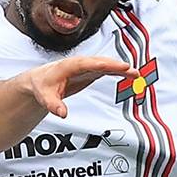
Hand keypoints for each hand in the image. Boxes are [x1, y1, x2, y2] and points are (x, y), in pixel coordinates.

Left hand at [15, 54, 131, 118]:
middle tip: (132, 71)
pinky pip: (105, 69)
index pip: (89, 63)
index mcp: (69, 66)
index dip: (105, 64)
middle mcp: (79, 63)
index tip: (119, 66)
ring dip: (120, 68)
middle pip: (101, 62)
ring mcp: (85, 66)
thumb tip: (62, 114)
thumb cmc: (43, 86)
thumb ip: (53, 106)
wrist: (40, 81)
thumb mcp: (45, 98)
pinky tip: (127, 74)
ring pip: (105, 65)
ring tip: (135, 74)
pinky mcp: (89, 71)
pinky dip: (116, 71)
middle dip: (117, 66)